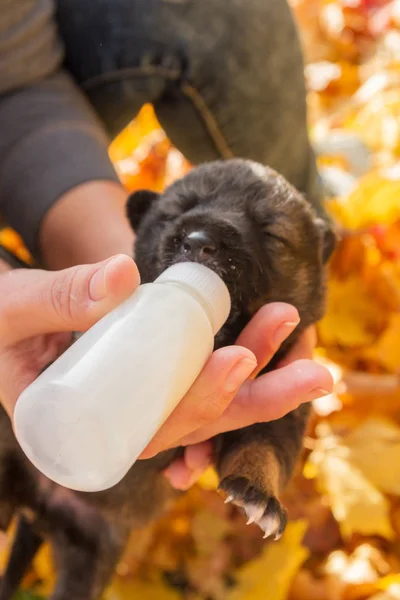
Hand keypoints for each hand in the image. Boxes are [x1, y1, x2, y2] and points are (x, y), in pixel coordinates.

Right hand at [0, 257, 331, 493]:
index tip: (235, 362)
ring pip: (207, 398)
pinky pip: (200, 375)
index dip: (200, 406)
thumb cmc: (0, 321)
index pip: (154, 432)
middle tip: (314, 369)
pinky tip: (274, 336)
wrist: (2, 315)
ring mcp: (142, 400)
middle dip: (256, 395)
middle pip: (198, 419)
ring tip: (292, 328)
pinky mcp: (154, 374)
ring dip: (258, 369)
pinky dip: (239, 359)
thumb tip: (121, 276)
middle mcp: (122, 425)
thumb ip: (60, 295)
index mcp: (87, 432)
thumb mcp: (15, 309)